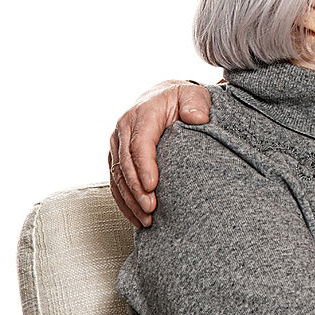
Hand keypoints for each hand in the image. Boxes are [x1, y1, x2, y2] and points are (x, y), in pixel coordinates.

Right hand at [109, 80, 211, 227]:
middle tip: (151, 210)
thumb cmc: (182, 98)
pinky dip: (124, 201)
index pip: (140, 143)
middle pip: (125, 164)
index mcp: (142, 114)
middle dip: (136, 190)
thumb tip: (198, 119)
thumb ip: (195, 105)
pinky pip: (115, 182)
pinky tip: (136, 217)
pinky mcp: (116, 156)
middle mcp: (124, 128)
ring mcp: (117, 143)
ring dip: (129, 200)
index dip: (144, 166)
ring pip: (117, 176)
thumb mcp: (193, 95)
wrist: (163, 97)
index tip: (153, 186)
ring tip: (146, 220)